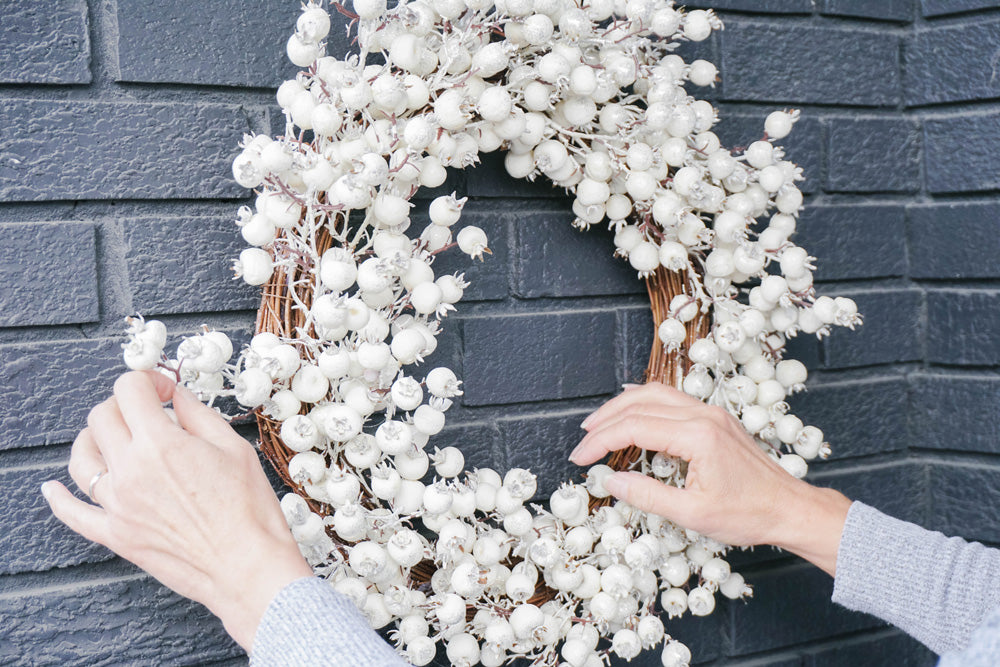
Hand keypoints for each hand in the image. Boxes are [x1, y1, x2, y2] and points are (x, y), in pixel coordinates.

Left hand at [41, 370, 312, 650]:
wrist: (246, 565)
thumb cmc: (248, 510)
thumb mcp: (233, 448)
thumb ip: (198, 415)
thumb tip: (177, 397)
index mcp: (161, 444)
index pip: (129, 390)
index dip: (148, 380)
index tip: (164, 390)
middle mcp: (130, 471)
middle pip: (101, 417)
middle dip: (124, 404)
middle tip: (149, 411)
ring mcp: (117, 505)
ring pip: (81, 458)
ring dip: (93, 438)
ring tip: (112, 437)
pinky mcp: (116, 535)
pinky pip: (73, 514)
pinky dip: (59, 499)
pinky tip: (52, 489)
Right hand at [570, 382, 850, 575]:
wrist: (790, 508)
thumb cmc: (748, 515)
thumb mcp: (693, 514)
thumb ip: (647, 496)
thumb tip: (610, 482)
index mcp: (697, 436)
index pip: (634, 428)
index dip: (601, 442)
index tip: (579, 459)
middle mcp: (703, 415)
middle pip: (640, 403)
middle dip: (605, 421)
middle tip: (582, 442)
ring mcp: (711, 413)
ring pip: (655, 394)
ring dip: (622, 407)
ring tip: (598, 425)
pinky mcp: (715, 419)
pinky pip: (672, 400)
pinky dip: (644, 404)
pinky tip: (632, 412)